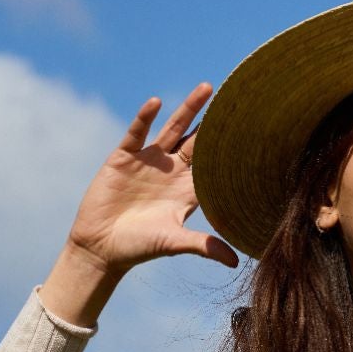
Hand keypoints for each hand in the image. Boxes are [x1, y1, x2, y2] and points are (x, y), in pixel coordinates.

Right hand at [65, 82, 238, 274]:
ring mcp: (148, 161)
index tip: (251, 131)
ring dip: (188, 109)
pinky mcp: (123, 157)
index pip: (212, 165)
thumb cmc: (139, 247)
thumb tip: (235, 263)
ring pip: (172, 128)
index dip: (229, 149)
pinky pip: (137, 132)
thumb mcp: (174, 242)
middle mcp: (170, 172)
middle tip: (235, 99)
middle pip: (197, 140)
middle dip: (214, 121)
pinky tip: (156, 102)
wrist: (101, 246)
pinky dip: (145, 117)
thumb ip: (203, 246)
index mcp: (185, 191)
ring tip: (207, 88)